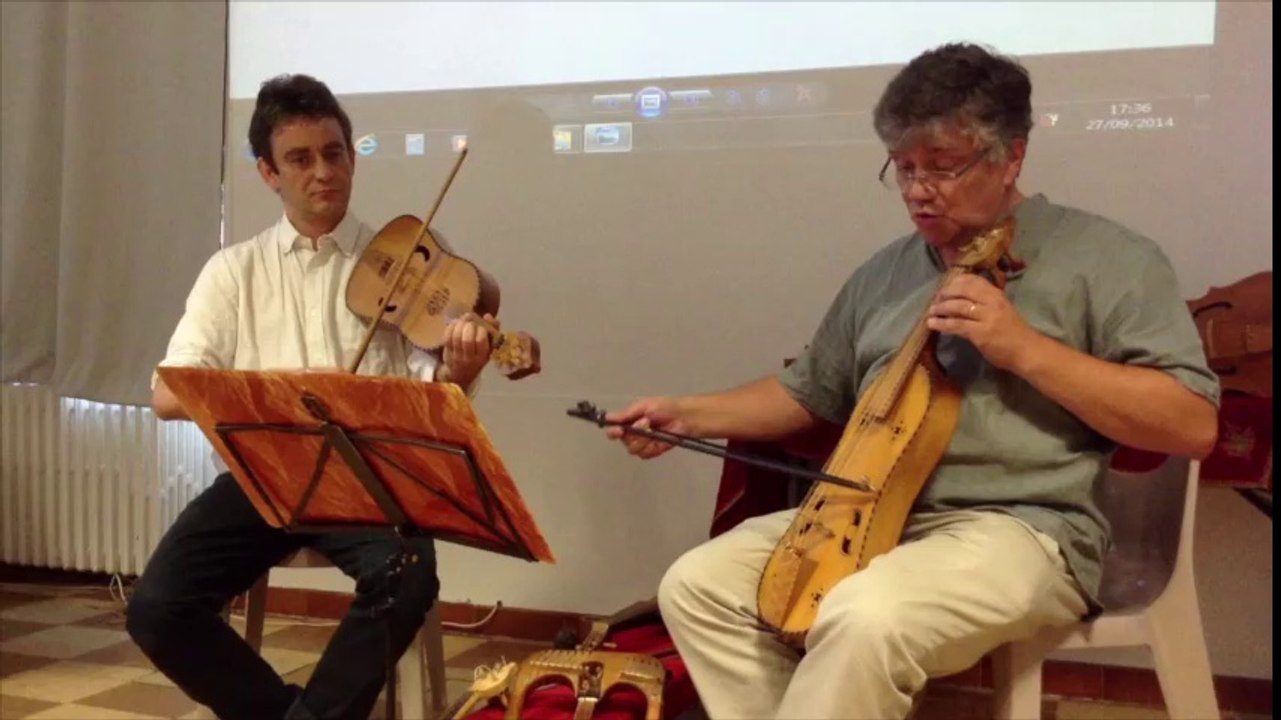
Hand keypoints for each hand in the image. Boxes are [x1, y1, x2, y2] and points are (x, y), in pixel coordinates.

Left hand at [441, 312, 496, 387]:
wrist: (461, 374)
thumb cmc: (478, 356)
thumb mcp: (489, 346)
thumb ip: (493, 329)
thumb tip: (488, 316)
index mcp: (482, 356)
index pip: (481, 341)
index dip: (481, 329)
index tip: (481, 325)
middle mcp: (469, 358)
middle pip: (467, 340)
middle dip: (469, 326)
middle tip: (470, 320)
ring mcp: (457, 356)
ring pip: (456, 337)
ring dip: (459, 325)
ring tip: (463, 320)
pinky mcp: (447, 353)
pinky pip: (447, 338)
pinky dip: (450, 327)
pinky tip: (455, 323)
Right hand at [604, 396, 689, 459]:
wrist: (685, 418)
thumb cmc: (666, 407)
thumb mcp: (644, 406)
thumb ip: (626, 414)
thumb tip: (608, 417)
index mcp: (630, 421)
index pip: (614, 430)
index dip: (613, 432)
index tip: (618, 431)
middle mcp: (634, 433)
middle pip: (624, 441)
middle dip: (634, 433)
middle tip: (646, 422)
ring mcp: (643, 443)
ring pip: (633, 449)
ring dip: (643, 439)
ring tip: (654, 429)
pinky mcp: (653, 451)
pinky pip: (644, 454)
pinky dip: (651, 447)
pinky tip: (659, 439)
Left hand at [925, 273, 1041, 371]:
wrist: (1027, 351)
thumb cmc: (1013, 332)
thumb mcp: (1001, 309)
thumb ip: (985, 302)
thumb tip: (961, 297)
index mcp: (997, 294)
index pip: (973, 280)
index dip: (955, 282)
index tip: (945, 287)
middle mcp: (992, 302)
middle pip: (962, 290)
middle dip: (945, 293)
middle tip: (935, 300)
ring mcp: (986, 317)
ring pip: (958, 307)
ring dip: (940, 308)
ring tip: (930, 312)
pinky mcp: (980, 333)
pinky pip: (957, 325)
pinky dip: (942, 324)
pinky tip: (932, 324)